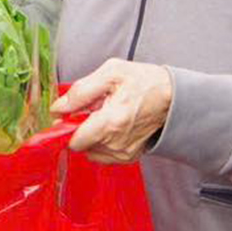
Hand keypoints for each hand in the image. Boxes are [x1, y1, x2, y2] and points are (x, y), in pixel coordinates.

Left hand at [51, 59, 173, 164]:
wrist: (173, 97)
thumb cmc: (144, 82)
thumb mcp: (110, 73)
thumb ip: (80, 91)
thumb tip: (58, 108)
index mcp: (111, 122)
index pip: (74, 141)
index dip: (66, 127)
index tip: (68, 115)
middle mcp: (117, 143)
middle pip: (81, 146)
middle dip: (80, 128)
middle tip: (93, 109)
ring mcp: (124, 152)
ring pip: (91, 151)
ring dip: (91, 136)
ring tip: (105, 116)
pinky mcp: (129, 156)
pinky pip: (103, 155)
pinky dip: (102, 142)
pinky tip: (111, 126)